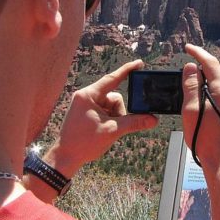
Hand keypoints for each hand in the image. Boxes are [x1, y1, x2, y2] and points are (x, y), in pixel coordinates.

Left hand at [45, 59, 157, 176]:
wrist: (66, 157)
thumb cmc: (83, 143)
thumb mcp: (112, 131)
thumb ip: (134, 122)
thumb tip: (153, 119)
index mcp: (88, 95)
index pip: (112, 79)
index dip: (127, 70)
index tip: (139, 63)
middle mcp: (86, 96)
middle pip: (114, 97)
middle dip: (119, 112)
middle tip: (115, 125)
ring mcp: (86, 104)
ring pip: (111, 106)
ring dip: (115, 117)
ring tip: (106, 131)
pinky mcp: (87, 112)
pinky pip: (105, 111)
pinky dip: (109, 120)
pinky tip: (104, 131)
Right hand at [181, 44, 219, 172]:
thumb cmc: (205, 140)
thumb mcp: (191, 111)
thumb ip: (191, 86)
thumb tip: (191, 67)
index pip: (210, 63)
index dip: (198, 53)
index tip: (188, 48)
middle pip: (214, 80)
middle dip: (201, 83)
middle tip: (188, 99)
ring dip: (209, 97)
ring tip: (200, 117)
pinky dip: (217, 106)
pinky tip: (210, 121)